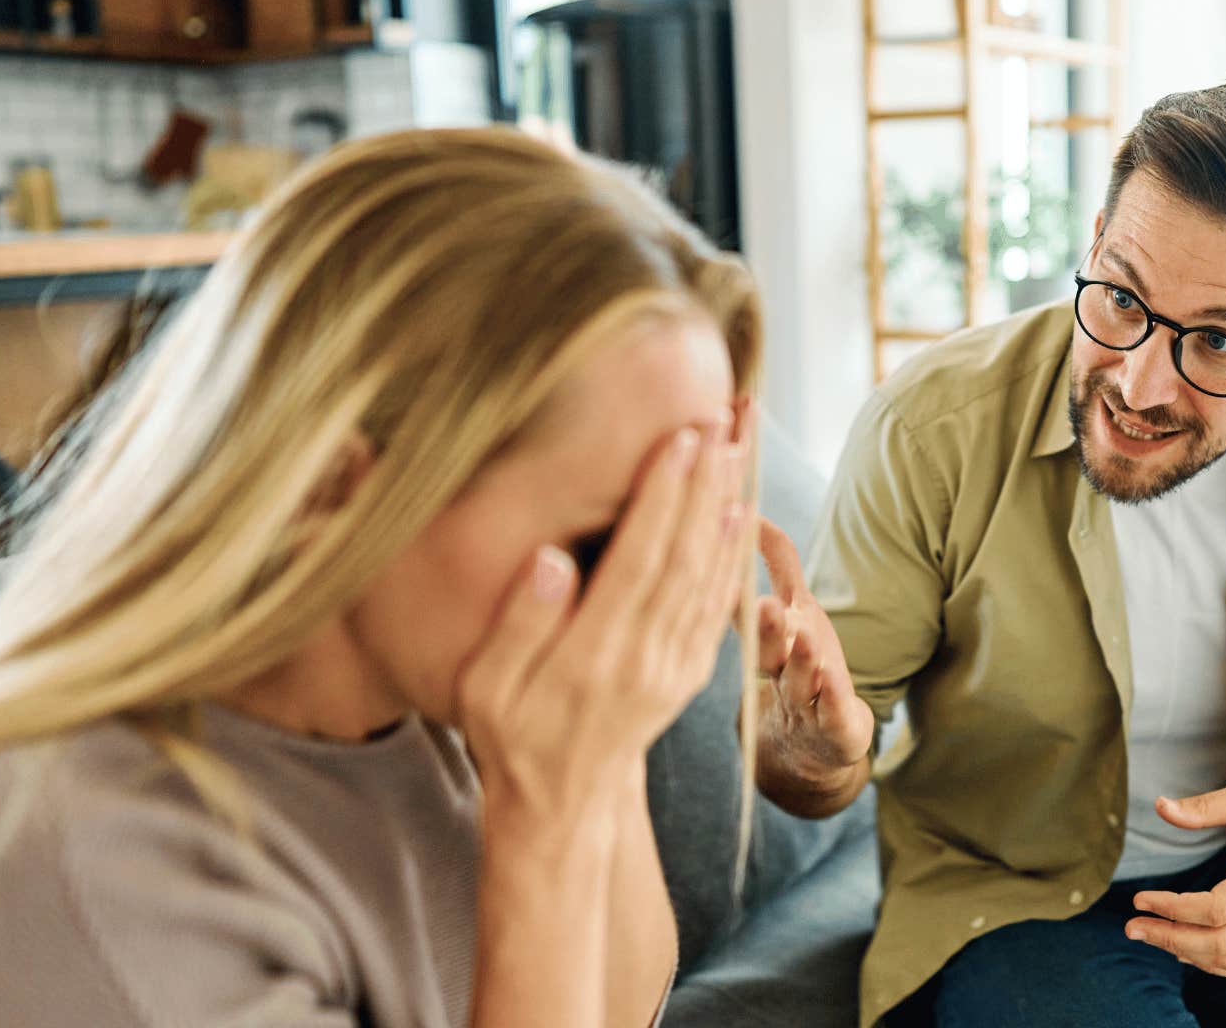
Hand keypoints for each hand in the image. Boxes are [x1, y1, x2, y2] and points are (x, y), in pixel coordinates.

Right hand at [454, 417, 752, 819]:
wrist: (563, 804)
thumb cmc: (510, 736)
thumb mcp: (486, 690)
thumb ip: (519, 626)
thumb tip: (550, 560)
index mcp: (594, 658)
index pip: (638, 561)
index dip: (662, 498)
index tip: (679, 440)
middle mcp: (647, 659)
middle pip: (685, 556)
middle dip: (704, 483)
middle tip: (720, 421)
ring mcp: (676, 667)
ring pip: (710, 574)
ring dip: (726, 505)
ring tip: (738, 447)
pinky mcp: (692, 672)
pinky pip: (719, 603)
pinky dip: (733, 554)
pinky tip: (740, 512)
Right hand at [752, 518, 872, 778]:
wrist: (816, 747)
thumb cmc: (804, 667)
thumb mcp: (793, 610)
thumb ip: (777, 563)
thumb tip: (754, 513)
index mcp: (768, 640)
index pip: (750, 606)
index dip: (742, 580)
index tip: (732, 541)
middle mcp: (781, 669)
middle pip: (768, 647)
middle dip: (765, 626)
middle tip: (760, 605)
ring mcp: (807, 699)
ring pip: (799, 678)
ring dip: (800, 658)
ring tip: (802, 637)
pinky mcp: (837, 724)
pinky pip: (834, 708)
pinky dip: (833, 693)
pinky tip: (831, 677)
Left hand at [1124, 781, 1225, 978]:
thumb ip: (1205, 806)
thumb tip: (1162, 807)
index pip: (1217, 909)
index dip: (1173, 909)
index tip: (1141, 899)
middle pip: (1220, 943)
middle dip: (1169, 938)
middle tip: (1132, 926)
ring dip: (1185, 953)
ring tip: (1150, 935)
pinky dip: (1211, 962)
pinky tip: (1182, 948)